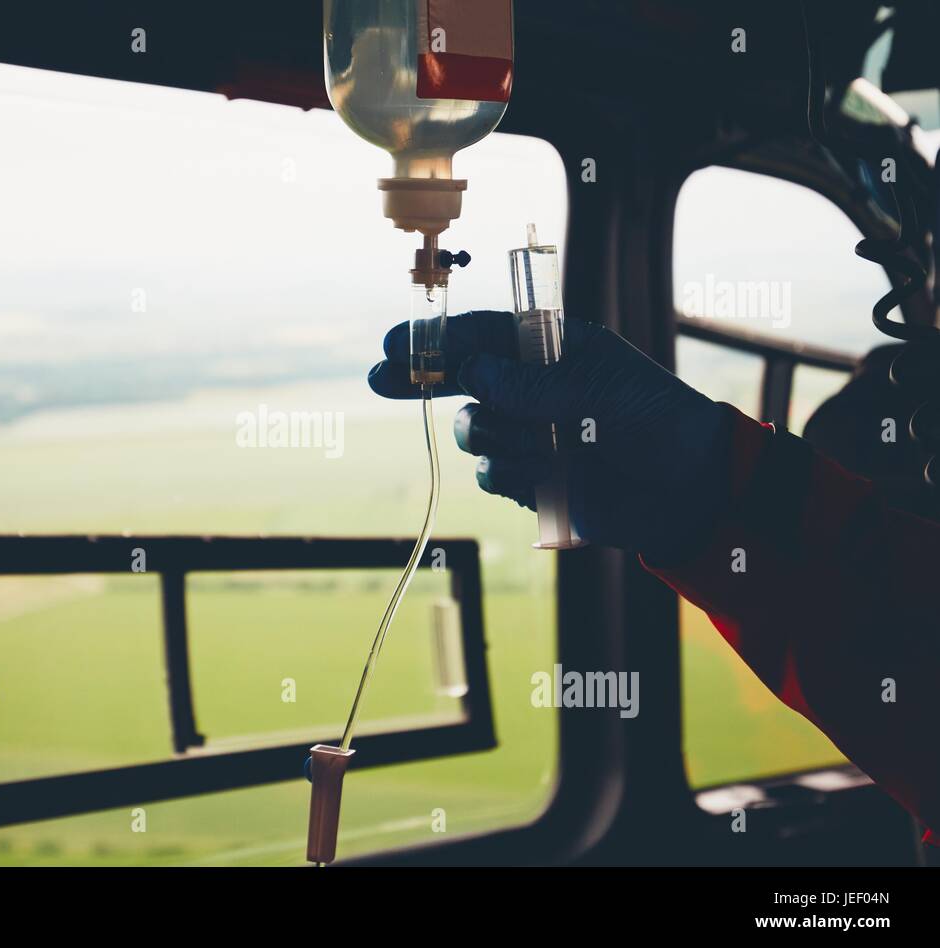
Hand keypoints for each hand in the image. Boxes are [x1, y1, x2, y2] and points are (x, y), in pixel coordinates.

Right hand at [367, 311, 733, 561]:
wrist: (688, 490)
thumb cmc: (656, 420)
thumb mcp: (598, 388)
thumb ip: (531, 382)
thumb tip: (471, 370)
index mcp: (551, 352)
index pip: (481, 337)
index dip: (436, 340)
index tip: (394, 344)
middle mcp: (531, 391)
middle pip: (458, 381)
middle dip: (421, 380)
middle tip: (380, 378)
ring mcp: (528, 436)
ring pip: (474, 434)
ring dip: (503, 439)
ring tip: (554, 446)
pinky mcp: (530, 481)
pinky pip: (493, 476)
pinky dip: (518, 476)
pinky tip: (554, 475)